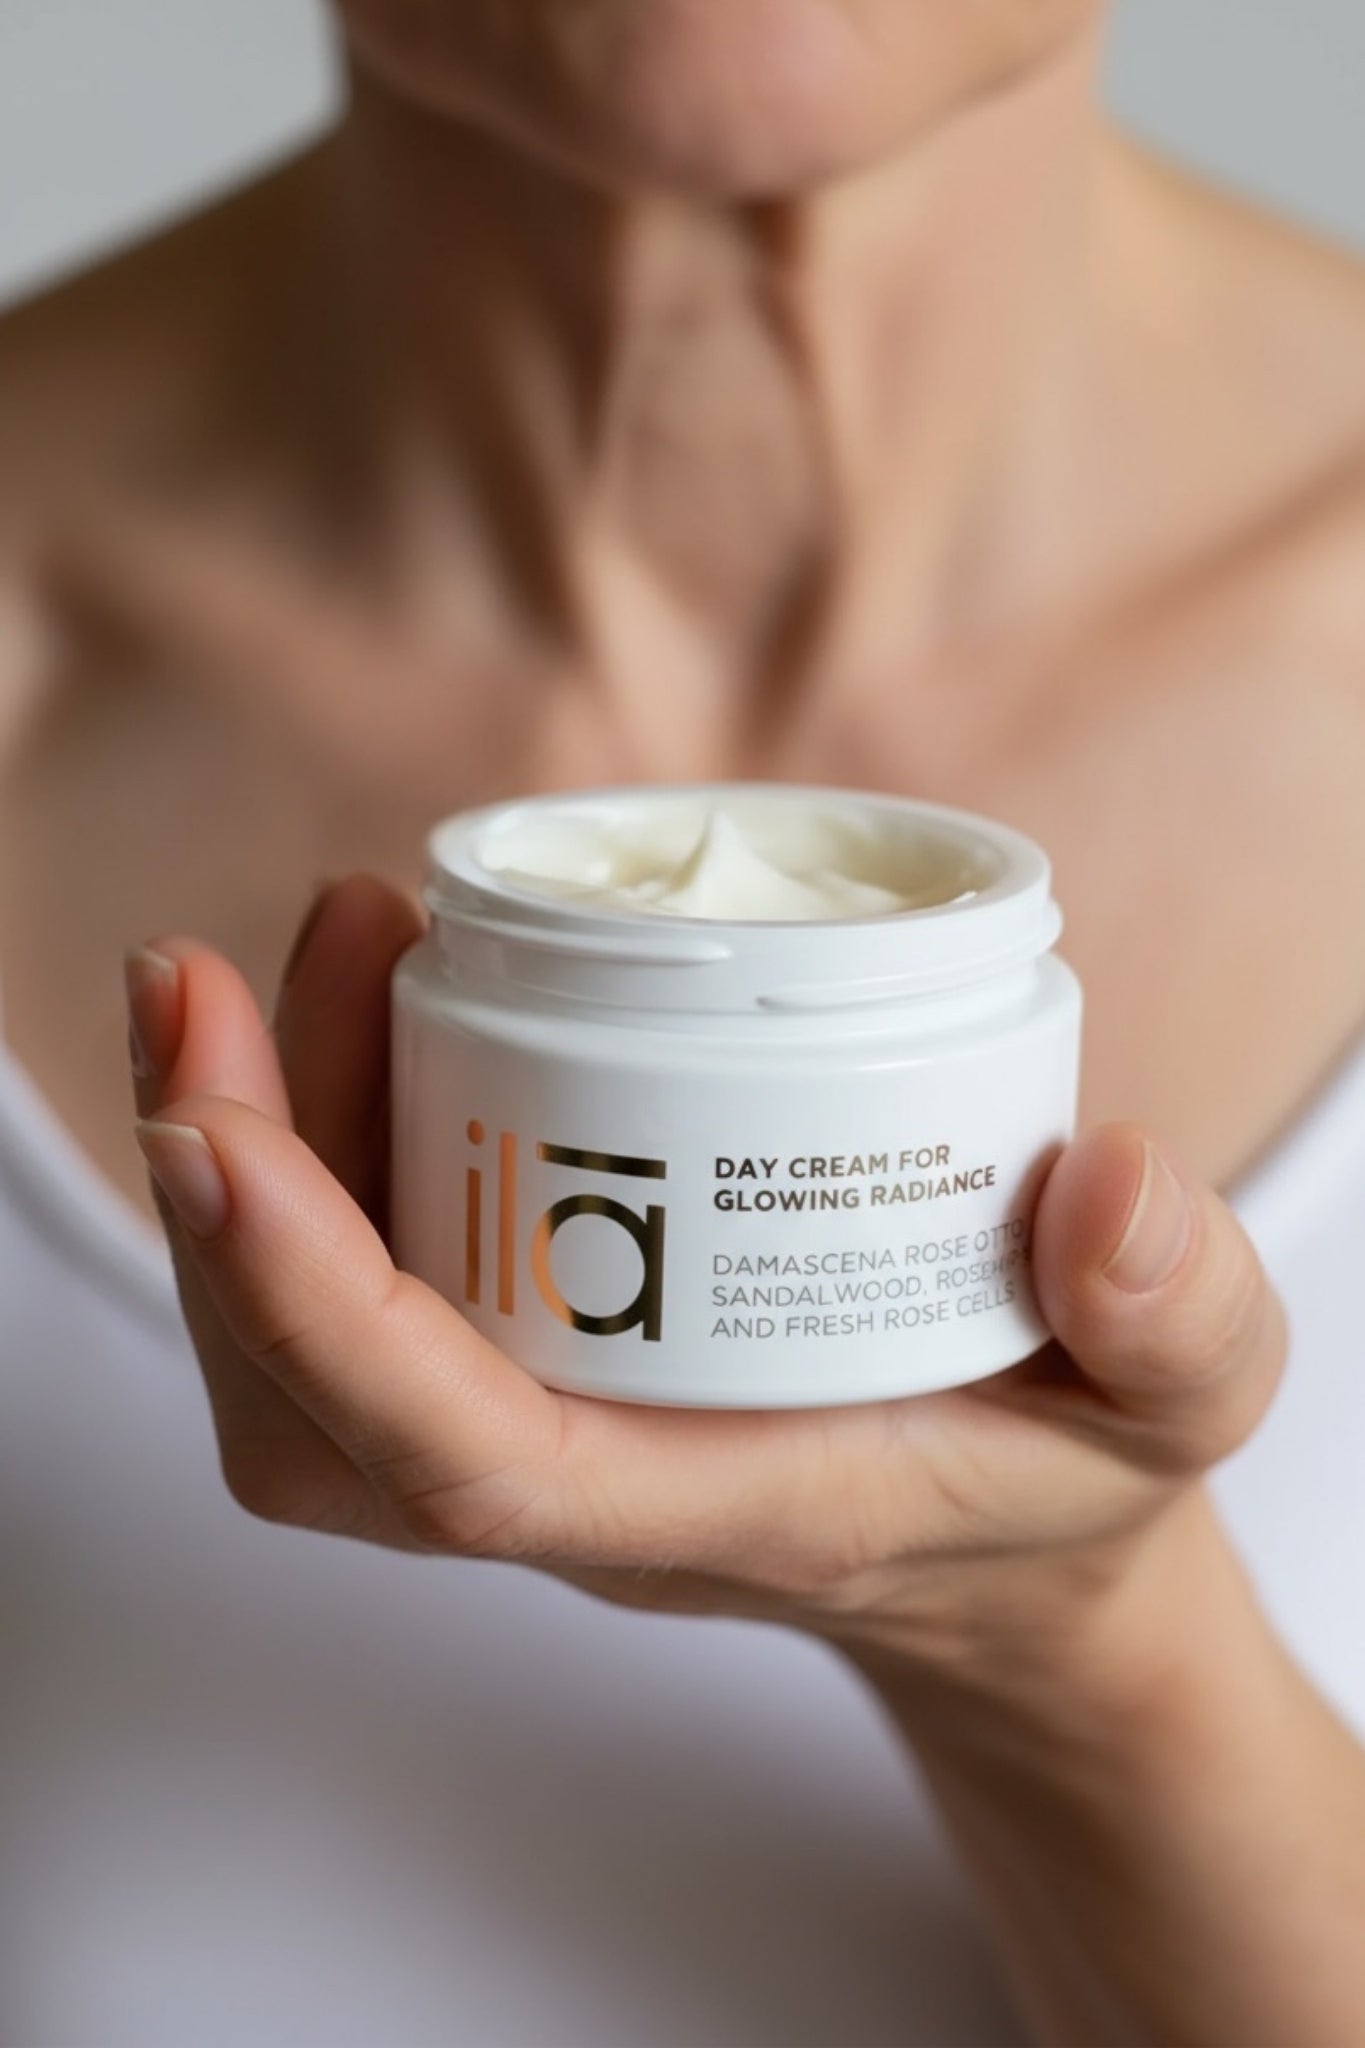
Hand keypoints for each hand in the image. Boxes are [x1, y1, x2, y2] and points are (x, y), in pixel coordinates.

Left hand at [125, 877, 1285, 1700]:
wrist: (1010, 1545)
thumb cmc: (1067, 1477)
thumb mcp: (1182, 1405)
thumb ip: (1178, 1315)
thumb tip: (1103, 1180)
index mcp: (713, 1499)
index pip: (462, 1455)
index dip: (310, 1303)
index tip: (213, 1125)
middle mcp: (582, 1484)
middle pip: (310, 1408)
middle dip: (222, 1195)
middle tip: (202, 978)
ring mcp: (537, 1428)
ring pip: (298, 1352)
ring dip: (255, 1143)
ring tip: (309, 942)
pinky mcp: (532, 1359)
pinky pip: (363, 1283)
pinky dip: (318, 1143)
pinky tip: (367, 995)